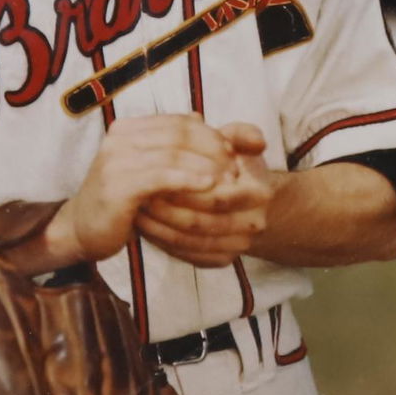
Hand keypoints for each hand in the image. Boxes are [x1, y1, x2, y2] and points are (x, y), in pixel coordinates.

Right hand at [50, 114, 236, 264]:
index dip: (210, 134)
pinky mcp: (117, 185)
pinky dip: (190, 178)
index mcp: (128, 128)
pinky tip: (209, 186)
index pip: (179, 121)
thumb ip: (175, 144)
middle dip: (213, 148)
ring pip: (173, 154)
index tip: (233, 150)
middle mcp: (119, 137)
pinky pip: (161, 177)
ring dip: (207, 165)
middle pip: (179, 133)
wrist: (83, 229)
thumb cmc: (123, 200)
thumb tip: (200, 116)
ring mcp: (115, 160)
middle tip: (236, 167)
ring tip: (229, 180)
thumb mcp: (150, 168)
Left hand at [135, 122, 275, 267]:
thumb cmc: (237, 167)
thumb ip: (241, 135)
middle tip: (137, 196)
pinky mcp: (222, 260)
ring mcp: (237, 246)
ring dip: (159, 227)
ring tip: (136, 209)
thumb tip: (256, 141)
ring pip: (190, 241)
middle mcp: (253, 224)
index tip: (155, 175)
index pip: (216, 195)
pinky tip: (145, 226)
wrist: (249, 202)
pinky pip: (187, 255)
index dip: (184, 187)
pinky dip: (163, 242)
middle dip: (165, 210)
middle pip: (200, 222)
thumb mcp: (240, 145)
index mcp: (259, 194)